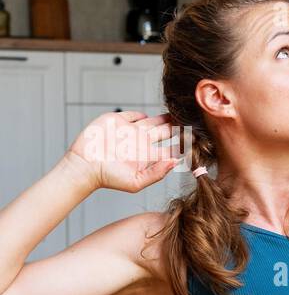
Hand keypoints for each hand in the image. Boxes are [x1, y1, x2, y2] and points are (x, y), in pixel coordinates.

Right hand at [66, 110, 182, 193]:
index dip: (184, 144)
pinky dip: (142, 114)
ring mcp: (131, 131)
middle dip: (179, 126)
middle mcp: (143, 143)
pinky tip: (149, 115)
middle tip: (192, 120)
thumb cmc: (108, 178)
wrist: (84, 166)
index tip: (197, 139)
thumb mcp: (136, 182)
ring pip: (154, 121)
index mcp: (150, 156)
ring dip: (166, 117)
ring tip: (178, 112)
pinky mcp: (118, 121)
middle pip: (167, 131)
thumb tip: (175, 162)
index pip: (172, 148)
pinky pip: (134, 115)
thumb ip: (157, 173)